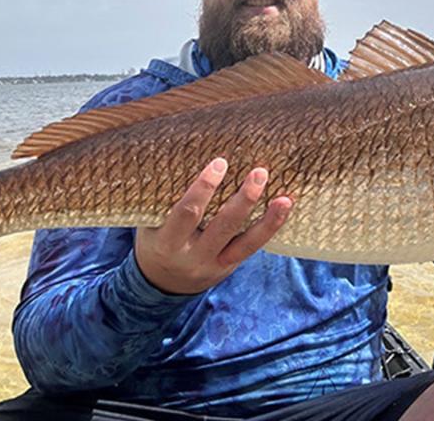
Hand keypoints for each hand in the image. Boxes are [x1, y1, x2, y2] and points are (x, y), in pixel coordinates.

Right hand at [134, 157, 292, 294]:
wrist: (160, 282)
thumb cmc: (155, 240)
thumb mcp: (149, 223)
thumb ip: (163, 199)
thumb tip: (179, 152)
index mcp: (167, 243)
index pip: (187, 213)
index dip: (203, 188)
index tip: (220, 163)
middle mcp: (193, 256)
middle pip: (223, 226)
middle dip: (244, 200)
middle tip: (259, 172)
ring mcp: (214, 264)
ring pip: (245, 242)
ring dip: (267, 218)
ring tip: (284, 197)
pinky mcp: (230, 265)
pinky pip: (253, 247)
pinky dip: (270, 227)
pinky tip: (284, 206)